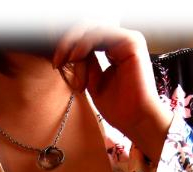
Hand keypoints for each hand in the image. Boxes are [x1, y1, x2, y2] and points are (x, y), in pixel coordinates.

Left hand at [52, 24, 172, 160]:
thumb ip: (85, 63)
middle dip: (68, 42)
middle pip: (89, 29)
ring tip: (65, 60)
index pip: (88, 37)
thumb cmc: (119, 109)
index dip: (69, 46)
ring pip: (92, 29)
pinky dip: (84, 43)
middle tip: (57, 61)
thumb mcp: (94, 82)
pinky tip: (76, 56)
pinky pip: (101, 34)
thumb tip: (71, 48)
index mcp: (115, 50)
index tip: (57, 63)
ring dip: (74, 43)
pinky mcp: (132, 42)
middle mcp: (123, 42)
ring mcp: (128, 40)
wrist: (136, 121)